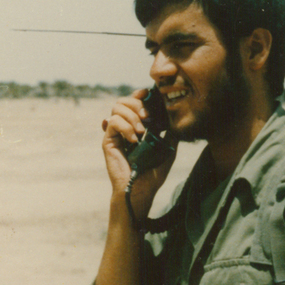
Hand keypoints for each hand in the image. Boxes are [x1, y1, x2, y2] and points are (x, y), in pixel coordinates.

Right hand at [102, 88, 176, 216]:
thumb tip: (176, 119)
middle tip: (148, 117)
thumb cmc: (153, 174)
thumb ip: (171, 134)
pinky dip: (125, 128)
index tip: (149, 93)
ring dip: (132, 116)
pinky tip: (134, 141)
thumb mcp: (168, 150)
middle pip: (123, 101)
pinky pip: (112, 122)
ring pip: (116, 108)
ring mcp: (115, 134)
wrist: (141, 191)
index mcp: (137, 127)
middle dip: (137, 104)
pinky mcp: (108, 141)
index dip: (140, 94)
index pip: (134, 102)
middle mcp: (124, 127)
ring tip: (141, 132)